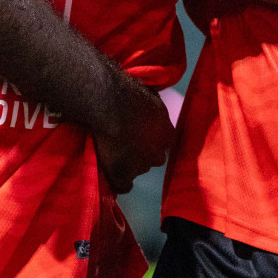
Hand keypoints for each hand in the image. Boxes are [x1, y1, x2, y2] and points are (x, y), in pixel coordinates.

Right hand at [94, 76, 174, 192]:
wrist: (109, 103)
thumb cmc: (127, 92)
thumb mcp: (150, 97)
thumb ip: (153, 111)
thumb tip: (150, 109)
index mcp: (167, 133)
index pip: (163, 143)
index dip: (151, 138)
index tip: (140, 134)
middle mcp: (158, 153)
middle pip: (153, 158)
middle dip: (142, 152)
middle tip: (125, 141)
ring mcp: (140, 166)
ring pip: (137, 169)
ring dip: (128, 163)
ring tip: (111, 149)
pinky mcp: (122, 174)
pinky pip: (123, 185)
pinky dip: (117, 181)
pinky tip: (110, 175)